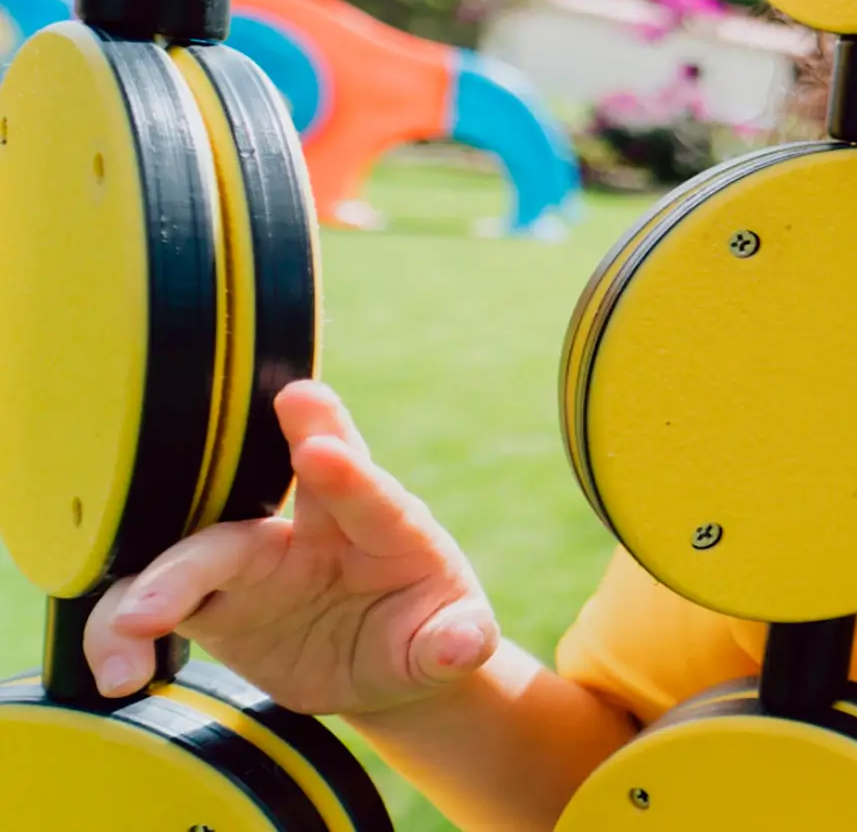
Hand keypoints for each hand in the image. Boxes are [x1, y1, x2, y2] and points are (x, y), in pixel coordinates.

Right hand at [84, 382, 499, 717]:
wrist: (383, 665)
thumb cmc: (427, 632)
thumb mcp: (454, 639)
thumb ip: (459, 640)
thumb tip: (470, 643)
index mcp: (387, 525)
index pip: (369, 491)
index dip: (345, 469)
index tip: (319, 449)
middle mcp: (313, 526)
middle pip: (265, 495)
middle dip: (223, 496)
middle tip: (206, 479)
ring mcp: (256, 559)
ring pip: (195, 551)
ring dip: (156, 583)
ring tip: (137, 626)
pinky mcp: (210, 601)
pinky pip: (152, 607)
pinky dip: (123, 632)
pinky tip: (120, 673)